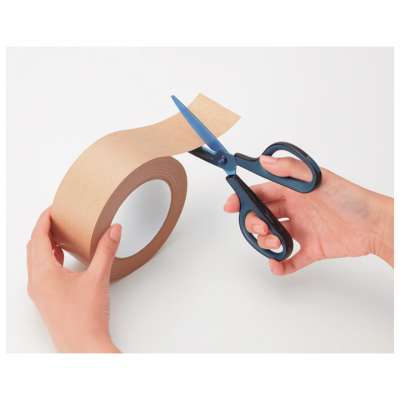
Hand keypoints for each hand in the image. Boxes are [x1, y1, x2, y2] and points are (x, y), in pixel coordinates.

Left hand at [27, 208, 121, 351]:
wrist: (82, 346)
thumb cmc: (85, 317)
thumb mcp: (98, 278)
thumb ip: (106, 250)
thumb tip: (113, 230)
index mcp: (43, 273)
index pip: (37, 237)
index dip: (44, 219)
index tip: (53, 208)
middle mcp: (36, 281)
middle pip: (33, 246)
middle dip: (44, 229)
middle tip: (58, 218)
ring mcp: (39, 291)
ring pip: (36, 259)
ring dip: (46, 244)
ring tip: (61, 234)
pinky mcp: (46, 298)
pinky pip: (41, 271)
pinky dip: (50, 258)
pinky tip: (64, 257)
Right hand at [224, 155, 393, 274]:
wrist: (374, 225)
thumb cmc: (349, 198)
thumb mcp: (317, 179)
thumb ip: (289, 170)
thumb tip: (264, 161)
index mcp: (293, 192)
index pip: (261, 193)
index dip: (243, 198)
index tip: (230, 205)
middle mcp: (295, 210)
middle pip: (263, 216)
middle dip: (254, 223)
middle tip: (260, 228)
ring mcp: (302, 230)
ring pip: (273, 237)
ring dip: (266, 243)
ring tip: (273, 244)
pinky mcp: (312, 248)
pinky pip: (292, 259)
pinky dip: (282, 264)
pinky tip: (277, 266)